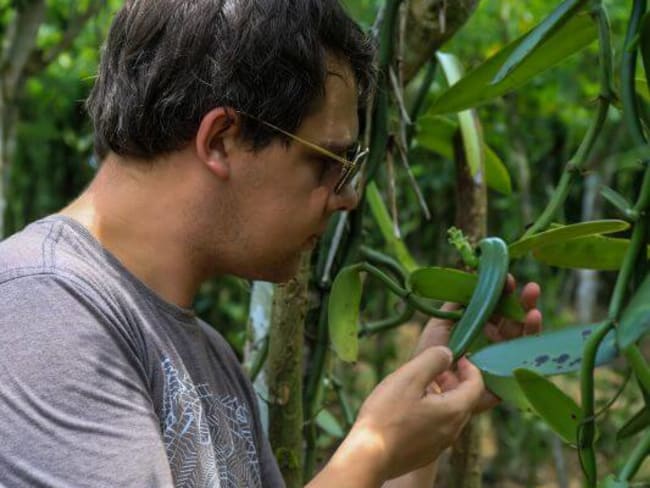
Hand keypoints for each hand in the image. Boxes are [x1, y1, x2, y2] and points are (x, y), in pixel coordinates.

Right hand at [334, 346, 483, 482]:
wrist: (368, 457)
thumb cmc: (387, 415)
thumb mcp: (409, 377)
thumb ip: (433, 360)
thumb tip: (447, 354)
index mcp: (453, 411)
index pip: (476, 385)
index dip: (470, 367)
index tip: (458, 356)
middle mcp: (452, 431)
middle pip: (464, 400)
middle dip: (454, 380)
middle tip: (436, 368)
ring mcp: (439, 445)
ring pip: (450, 414)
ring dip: (442, 396)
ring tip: (420, 385)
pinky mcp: (425, 453)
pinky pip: (437, 427)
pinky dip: (432, 412)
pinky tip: (409, 407)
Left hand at [414, 276, 541, 412]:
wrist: (424, 384)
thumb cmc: (431, 354)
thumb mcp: (441, 322)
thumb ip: (457, 302)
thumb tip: (470, 276)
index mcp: (480, 329)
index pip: (498, 308)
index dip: (504, 294)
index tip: (506, 279)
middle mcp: (493, 343)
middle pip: (515, 321)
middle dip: (523, 303)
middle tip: (531, 289)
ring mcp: (500, 361)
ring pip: (522, 339)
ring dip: (530, 322)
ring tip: (533, 309)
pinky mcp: (504, 380)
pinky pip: (521, 364)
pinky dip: (528, 348)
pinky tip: (530, 332)